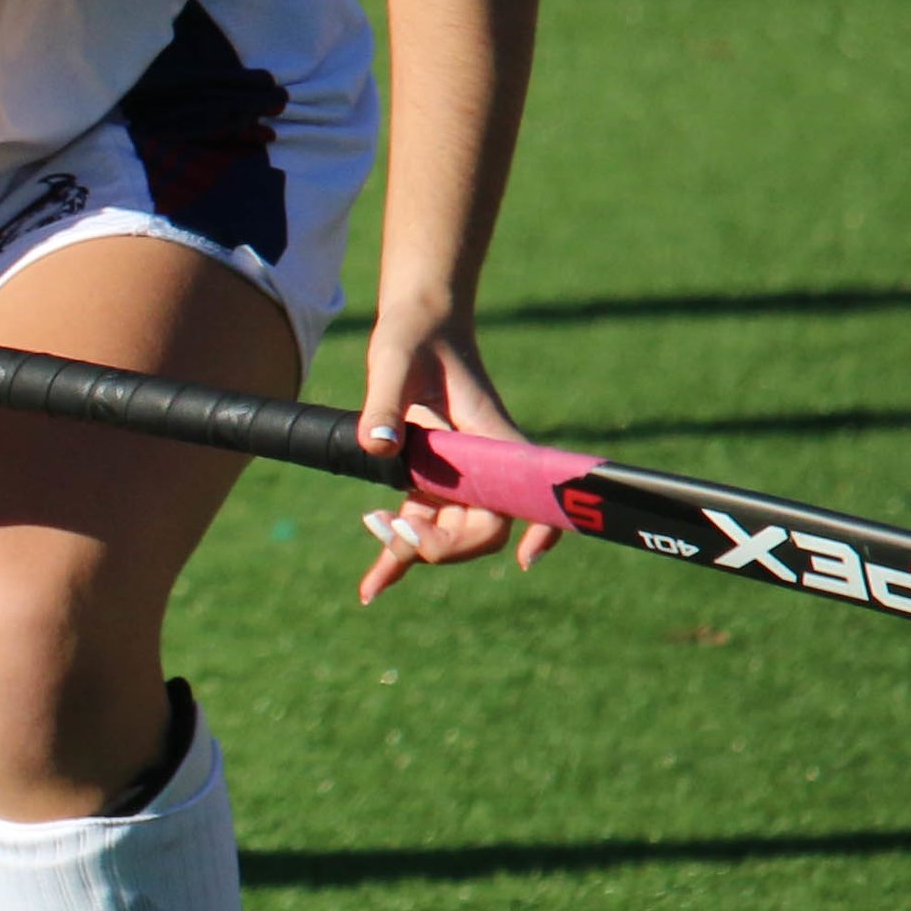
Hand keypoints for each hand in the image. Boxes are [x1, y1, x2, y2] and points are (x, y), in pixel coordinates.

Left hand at [349, 303, 554, 601]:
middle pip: (482, 528)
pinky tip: (372, 586)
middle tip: (393, 534)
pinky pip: (420, 524)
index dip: (539, 527)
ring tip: (371, 578)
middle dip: (443, 545)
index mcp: (492, 438)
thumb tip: (379, 446)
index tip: (525, 557)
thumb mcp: (393, 360)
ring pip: (447, 532)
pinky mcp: (432, 479)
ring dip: (412, 555)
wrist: (416, 323)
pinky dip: (397, 552)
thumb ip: (384, 402)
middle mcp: (484, 464)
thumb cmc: (413, 336)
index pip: (526, 494)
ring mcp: (460, 476)